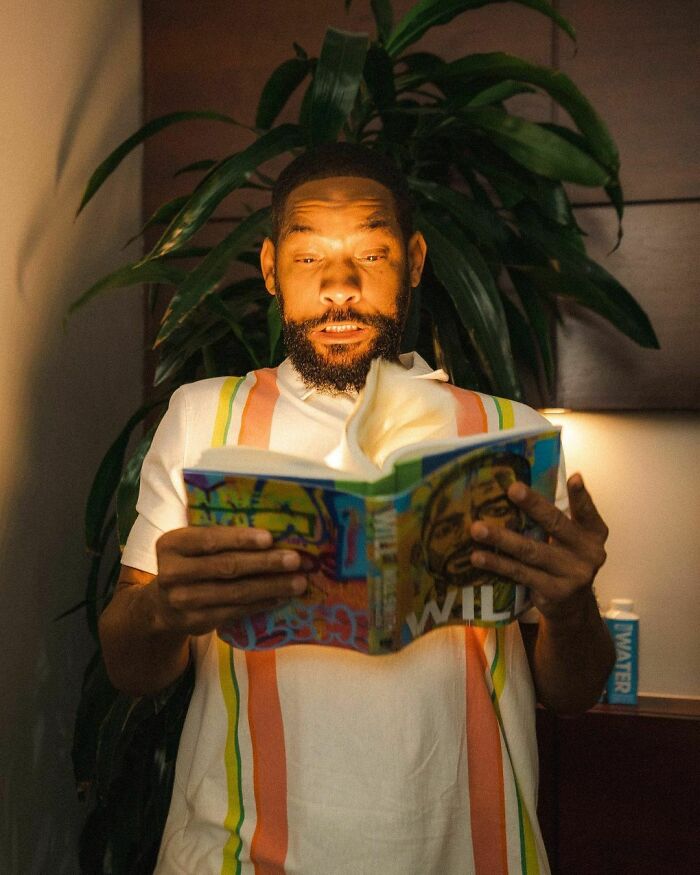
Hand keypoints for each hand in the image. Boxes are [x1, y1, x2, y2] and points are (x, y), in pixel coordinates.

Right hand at [152, 526, 307, 635]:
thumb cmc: (189, 564)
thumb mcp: (191, 546)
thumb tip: (272, 532)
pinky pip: (235, 611)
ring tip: (298, 582)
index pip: (210, 540)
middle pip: (227, 567)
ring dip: (271, 586)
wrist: (160, 606)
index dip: (240, 539)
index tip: (269, 538)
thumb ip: (219, 538)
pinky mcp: (196, 622)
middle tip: (296, 560)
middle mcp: (172, 573)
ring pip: (235, 592)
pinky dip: (261, 603)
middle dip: (265, 563)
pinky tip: (281, 597)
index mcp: (172, 544)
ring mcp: (183, 601)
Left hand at [469, 473, 607, 622]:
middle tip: (512, 489)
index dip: (581, 496)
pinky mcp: (554, 592)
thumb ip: (553, 520)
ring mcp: (572, 575)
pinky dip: (498, 564)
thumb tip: (514, 490)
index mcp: (593, 533)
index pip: (587, 512)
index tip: (574, 478)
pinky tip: (478, 557)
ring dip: (502, 538)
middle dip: (533, 505)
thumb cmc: (563, 561)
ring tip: (477, 529)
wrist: (572, 607)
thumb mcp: (568, 540)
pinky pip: (521, 574)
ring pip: (532, 551)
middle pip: (556, 525)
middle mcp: (588, 553)